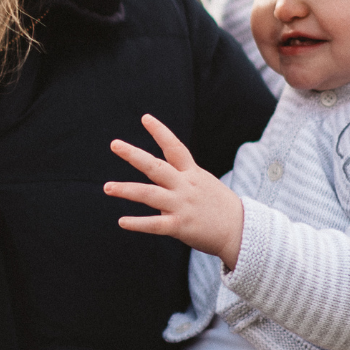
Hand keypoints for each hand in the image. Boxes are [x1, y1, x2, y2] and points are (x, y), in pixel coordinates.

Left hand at [106, 114, 244, 268]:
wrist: (241, 231)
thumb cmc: (219, 206)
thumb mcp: (203, 183)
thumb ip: (180, 179)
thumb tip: (157, 179)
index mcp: (192, 173)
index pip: (175, 147)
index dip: (161, 132)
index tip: (145, 118)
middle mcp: (185, 186)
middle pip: (156, 167)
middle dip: (134, 155)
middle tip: (114, 144)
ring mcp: (182, 205)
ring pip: (149, 194)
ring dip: (126, 189)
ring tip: (107, 187)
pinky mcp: (180, 226)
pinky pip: (155, 224)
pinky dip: (137, 223)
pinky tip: (121, 221)